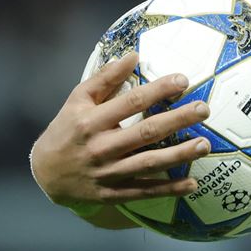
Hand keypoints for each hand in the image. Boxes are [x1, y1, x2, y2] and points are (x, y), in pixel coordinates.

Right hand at [30, 52, 210, 214]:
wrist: (45, 174)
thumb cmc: (67, 129)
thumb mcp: (77, 100)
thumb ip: (105, 79)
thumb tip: (133, 56)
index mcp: (91, 121)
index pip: (130, 102)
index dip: (158, 90)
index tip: (183, 80)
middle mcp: (101, 147)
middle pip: (145, 132)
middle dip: (177, 120)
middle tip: (203, 109)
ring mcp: (107, 173)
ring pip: (148, 163)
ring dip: (179, 155)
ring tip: (205, 144)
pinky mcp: (112, 194)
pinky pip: (145, 192)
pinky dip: (169, 189)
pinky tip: (192, 184)